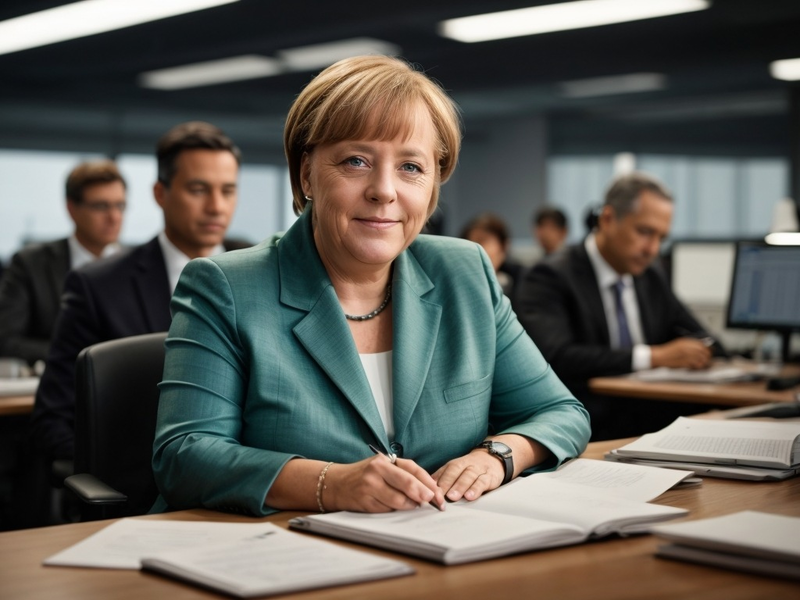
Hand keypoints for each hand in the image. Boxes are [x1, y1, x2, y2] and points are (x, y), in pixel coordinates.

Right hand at [325, 455, 444, 512]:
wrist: (336, 484)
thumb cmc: (364, 475)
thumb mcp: (382, 467)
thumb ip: (403, 474)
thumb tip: (428, 489)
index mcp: (384, 460)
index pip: (412, 469)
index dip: (428, 481)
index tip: (438, 492)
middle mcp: (376, 471)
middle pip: (407, 484)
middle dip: (423, 494)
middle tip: (433, 501)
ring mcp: (369, 487)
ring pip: (399, 501)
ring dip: (410, 505)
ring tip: (413, 505)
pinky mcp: (365, 502)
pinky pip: (387, 510)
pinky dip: (394, 510)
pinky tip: (393, 507)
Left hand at [432, 449, 504, 502]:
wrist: (494, 458)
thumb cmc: (471, 469)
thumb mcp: (457, 470)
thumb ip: (443, 478)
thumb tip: (426, 488)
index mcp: (455, 464)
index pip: (444, 471)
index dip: (436, 481)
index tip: (428, 492)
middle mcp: (466, 465)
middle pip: (454, 471)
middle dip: (446, 483)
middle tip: (439, 494)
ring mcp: (478, 470)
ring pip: (468, 476)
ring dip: (459, 486)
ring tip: (452, 497)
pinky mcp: (490, 476)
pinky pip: (483, 482)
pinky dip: (476, 489)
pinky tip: (470, 496)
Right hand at [651, 337, 712, 369]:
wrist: (659, 356)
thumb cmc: (668, 352)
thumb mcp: (679, 345)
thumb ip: (689, 345)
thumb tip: (701, 348)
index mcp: (685, 342)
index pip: (701, 344)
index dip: (707, 349)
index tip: (708, 353)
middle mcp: (687, 347)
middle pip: (703, 351)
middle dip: (707, 356)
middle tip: (707, 360)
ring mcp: (686, 354)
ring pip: (701, 358)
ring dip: (704, 362)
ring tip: (702, 364)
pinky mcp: (684, 362)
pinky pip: (696, 364)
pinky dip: (698, 366)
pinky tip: (696, 367)